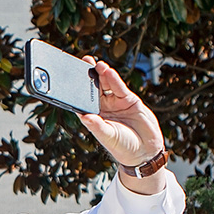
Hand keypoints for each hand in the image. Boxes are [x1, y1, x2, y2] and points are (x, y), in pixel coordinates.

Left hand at [78, 58, 166, 194]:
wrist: (145, 150)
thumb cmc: (122, 147)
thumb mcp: (108, 136)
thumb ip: (97, 126)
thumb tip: (84, 117)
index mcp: (92, 117)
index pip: (81, 100)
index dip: (75, 90)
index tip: (68, 78)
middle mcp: (102, 108)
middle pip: (93, 89)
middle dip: (88, 76)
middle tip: (82, 62)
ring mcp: (115, 103)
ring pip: (106, 85)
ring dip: (101, 75)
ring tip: (96, 65)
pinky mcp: (129, 100)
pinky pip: (119, 88)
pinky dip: (114, 79)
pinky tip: (108, 71)